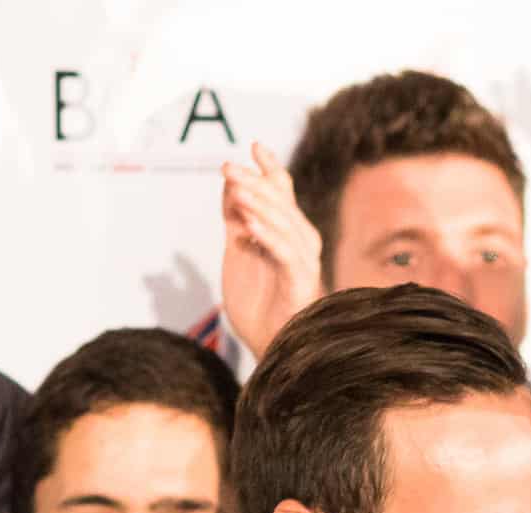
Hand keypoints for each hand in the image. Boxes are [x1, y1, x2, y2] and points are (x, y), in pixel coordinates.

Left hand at [220, 142, 324, 360]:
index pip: (283, 194)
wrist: (268, 348)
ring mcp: (303, 263)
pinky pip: (286, 254)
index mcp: (287, 234)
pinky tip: (248, 225)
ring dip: (258, 204)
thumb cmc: (258, 307)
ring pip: (284, 224)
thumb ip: (236, 222)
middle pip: (281, 203)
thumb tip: (229, 186)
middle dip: (253, 182)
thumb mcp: (238, 255)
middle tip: (227, 168)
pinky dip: (268, 236)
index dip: (270, 169)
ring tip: (235, 189)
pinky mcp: (301, 283)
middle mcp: (300, 244)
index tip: (254, 146)